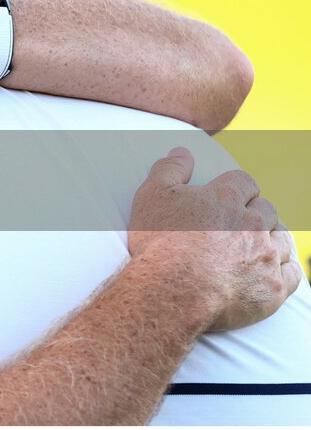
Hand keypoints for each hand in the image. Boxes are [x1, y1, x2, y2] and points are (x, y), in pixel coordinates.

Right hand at [128, 147, 301, 331]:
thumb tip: (183, 152)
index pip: (244, 182)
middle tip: (236, 225)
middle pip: (266, 210)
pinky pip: (292, 273)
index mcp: (226, 198)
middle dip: (255, 214)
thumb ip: (170, 169)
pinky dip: (284, 270)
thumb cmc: (159, 243)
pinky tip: (270, 271)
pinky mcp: (273, 287)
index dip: (237, 188)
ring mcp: (266, 256)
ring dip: (270, 240)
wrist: (170, 291)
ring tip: (253, 248)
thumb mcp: (152, 196)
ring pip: (282, 239)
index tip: (229, 197)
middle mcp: (253, 224)